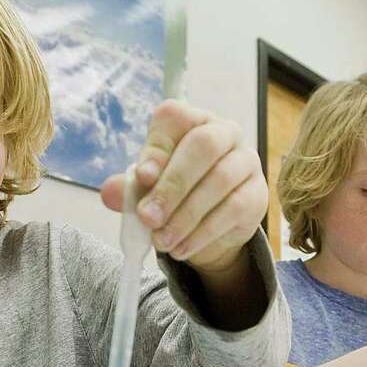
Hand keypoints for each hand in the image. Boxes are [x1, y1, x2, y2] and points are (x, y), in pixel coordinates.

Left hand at [100, 100, 266, 272]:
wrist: (209, 230)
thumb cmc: (175, 197)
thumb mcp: (147, 191)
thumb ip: (129, 189)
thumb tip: (109, 193)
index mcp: (191, 120)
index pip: (175, 118)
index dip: (157, 147)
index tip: (141, 177)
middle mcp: (223, 133)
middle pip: (203, 145)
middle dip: (172, 185)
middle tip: (147, 218)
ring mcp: (245, 161)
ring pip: (219, 180)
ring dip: (185, 215)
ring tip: (161, 241)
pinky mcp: (257, 193)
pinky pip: (233, 209)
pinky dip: (202, 233)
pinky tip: (181, 248)